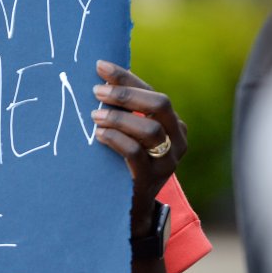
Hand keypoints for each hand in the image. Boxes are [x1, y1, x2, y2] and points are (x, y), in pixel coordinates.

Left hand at [90, 60, 187, 237]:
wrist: (131, 207)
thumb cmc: (125, 160)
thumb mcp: (130, 132)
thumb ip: (124, 110)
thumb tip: (98, 76)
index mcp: (173, 123)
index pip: (152, 92)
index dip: (127, 77)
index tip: (100, 66)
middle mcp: (177, 140)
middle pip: (160, 105)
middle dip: (126, 94)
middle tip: (97, 91)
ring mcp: (168, 161)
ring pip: (150, 129)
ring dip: (118, 118)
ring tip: (94, 115)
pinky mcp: (152, 179)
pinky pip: (136, 153)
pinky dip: (116, 139)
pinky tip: (98, 134)